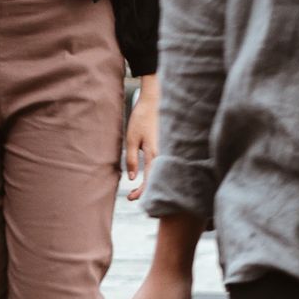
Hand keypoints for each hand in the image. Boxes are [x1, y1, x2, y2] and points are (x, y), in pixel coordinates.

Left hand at [123, 75, 159, 199]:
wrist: (154, 101)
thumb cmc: (142, 118)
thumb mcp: (131, 138)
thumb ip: (131, 159)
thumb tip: (132, 178)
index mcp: (154, 154)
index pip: (149, 182)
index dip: (140, 193)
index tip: (130, 197)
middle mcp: (163, 156)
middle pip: (157, 182)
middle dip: (146, 192)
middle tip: (133, 195)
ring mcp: (168, 152)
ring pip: (161, 176)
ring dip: (151, 185)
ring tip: (140, 189)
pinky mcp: (168, 148)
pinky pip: (164, 167)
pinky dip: (157, 175)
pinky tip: (150, 177)